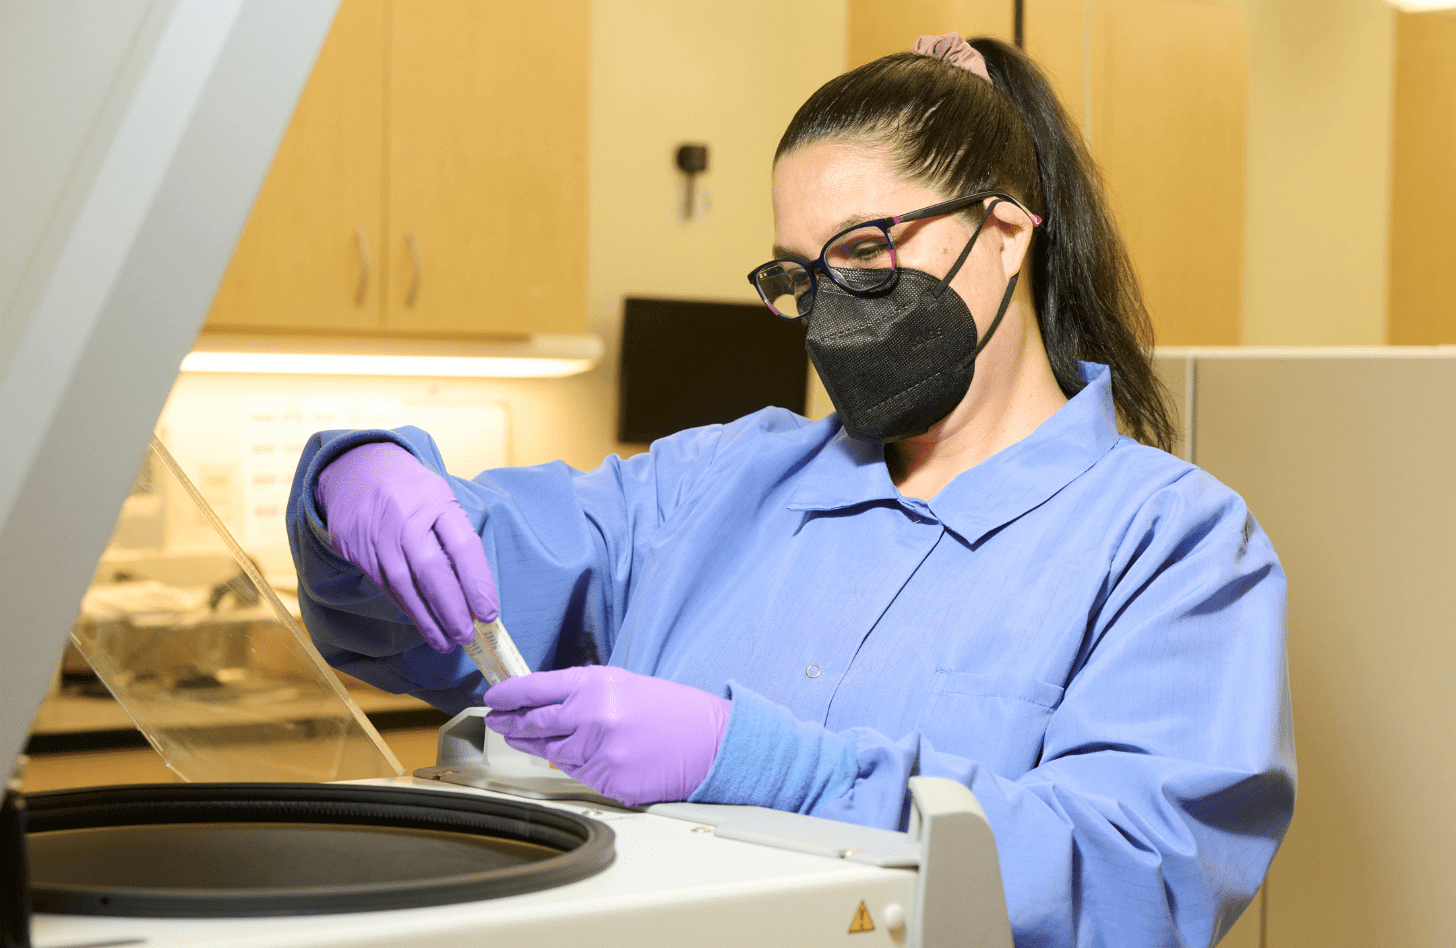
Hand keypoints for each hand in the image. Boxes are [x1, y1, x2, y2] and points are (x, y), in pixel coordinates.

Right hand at [316, 441, 496, 651]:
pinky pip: (386, 586)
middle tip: (467, 635)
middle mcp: (407, 519)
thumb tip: (477, 591)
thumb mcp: (442, 499)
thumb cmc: (413, 492)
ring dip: (428, 619)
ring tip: (446, 642)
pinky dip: (407, 608)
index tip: (488, 613)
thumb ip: (458, 538)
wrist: (358, 470)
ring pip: (405, 585)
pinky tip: (423, 623)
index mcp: (437, 501)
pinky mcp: (359, 550)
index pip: (463, 546)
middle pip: (432, 570)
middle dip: (452, 608)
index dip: (477, 583)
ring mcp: (379, 536)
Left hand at [482, 666, 730, 805]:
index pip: (535, 689)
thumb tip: (540, 702)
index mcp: (595, 686)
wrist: (709, 742)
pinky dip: (577, 765)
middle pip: (534, 725)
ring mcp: (599, 753)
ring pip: (552, 754)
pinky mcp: (608, 782)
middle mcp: (592, 718)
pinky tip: (585, 755)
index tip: (494, 698)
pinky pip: (579, 775)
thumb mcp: (623, 684)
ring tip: (528, 740)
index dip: (508, 695)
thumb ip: (581, 692)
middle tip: (498, 722)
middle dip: (511, 724)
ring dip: (539, 747)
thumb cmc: (670, 710)